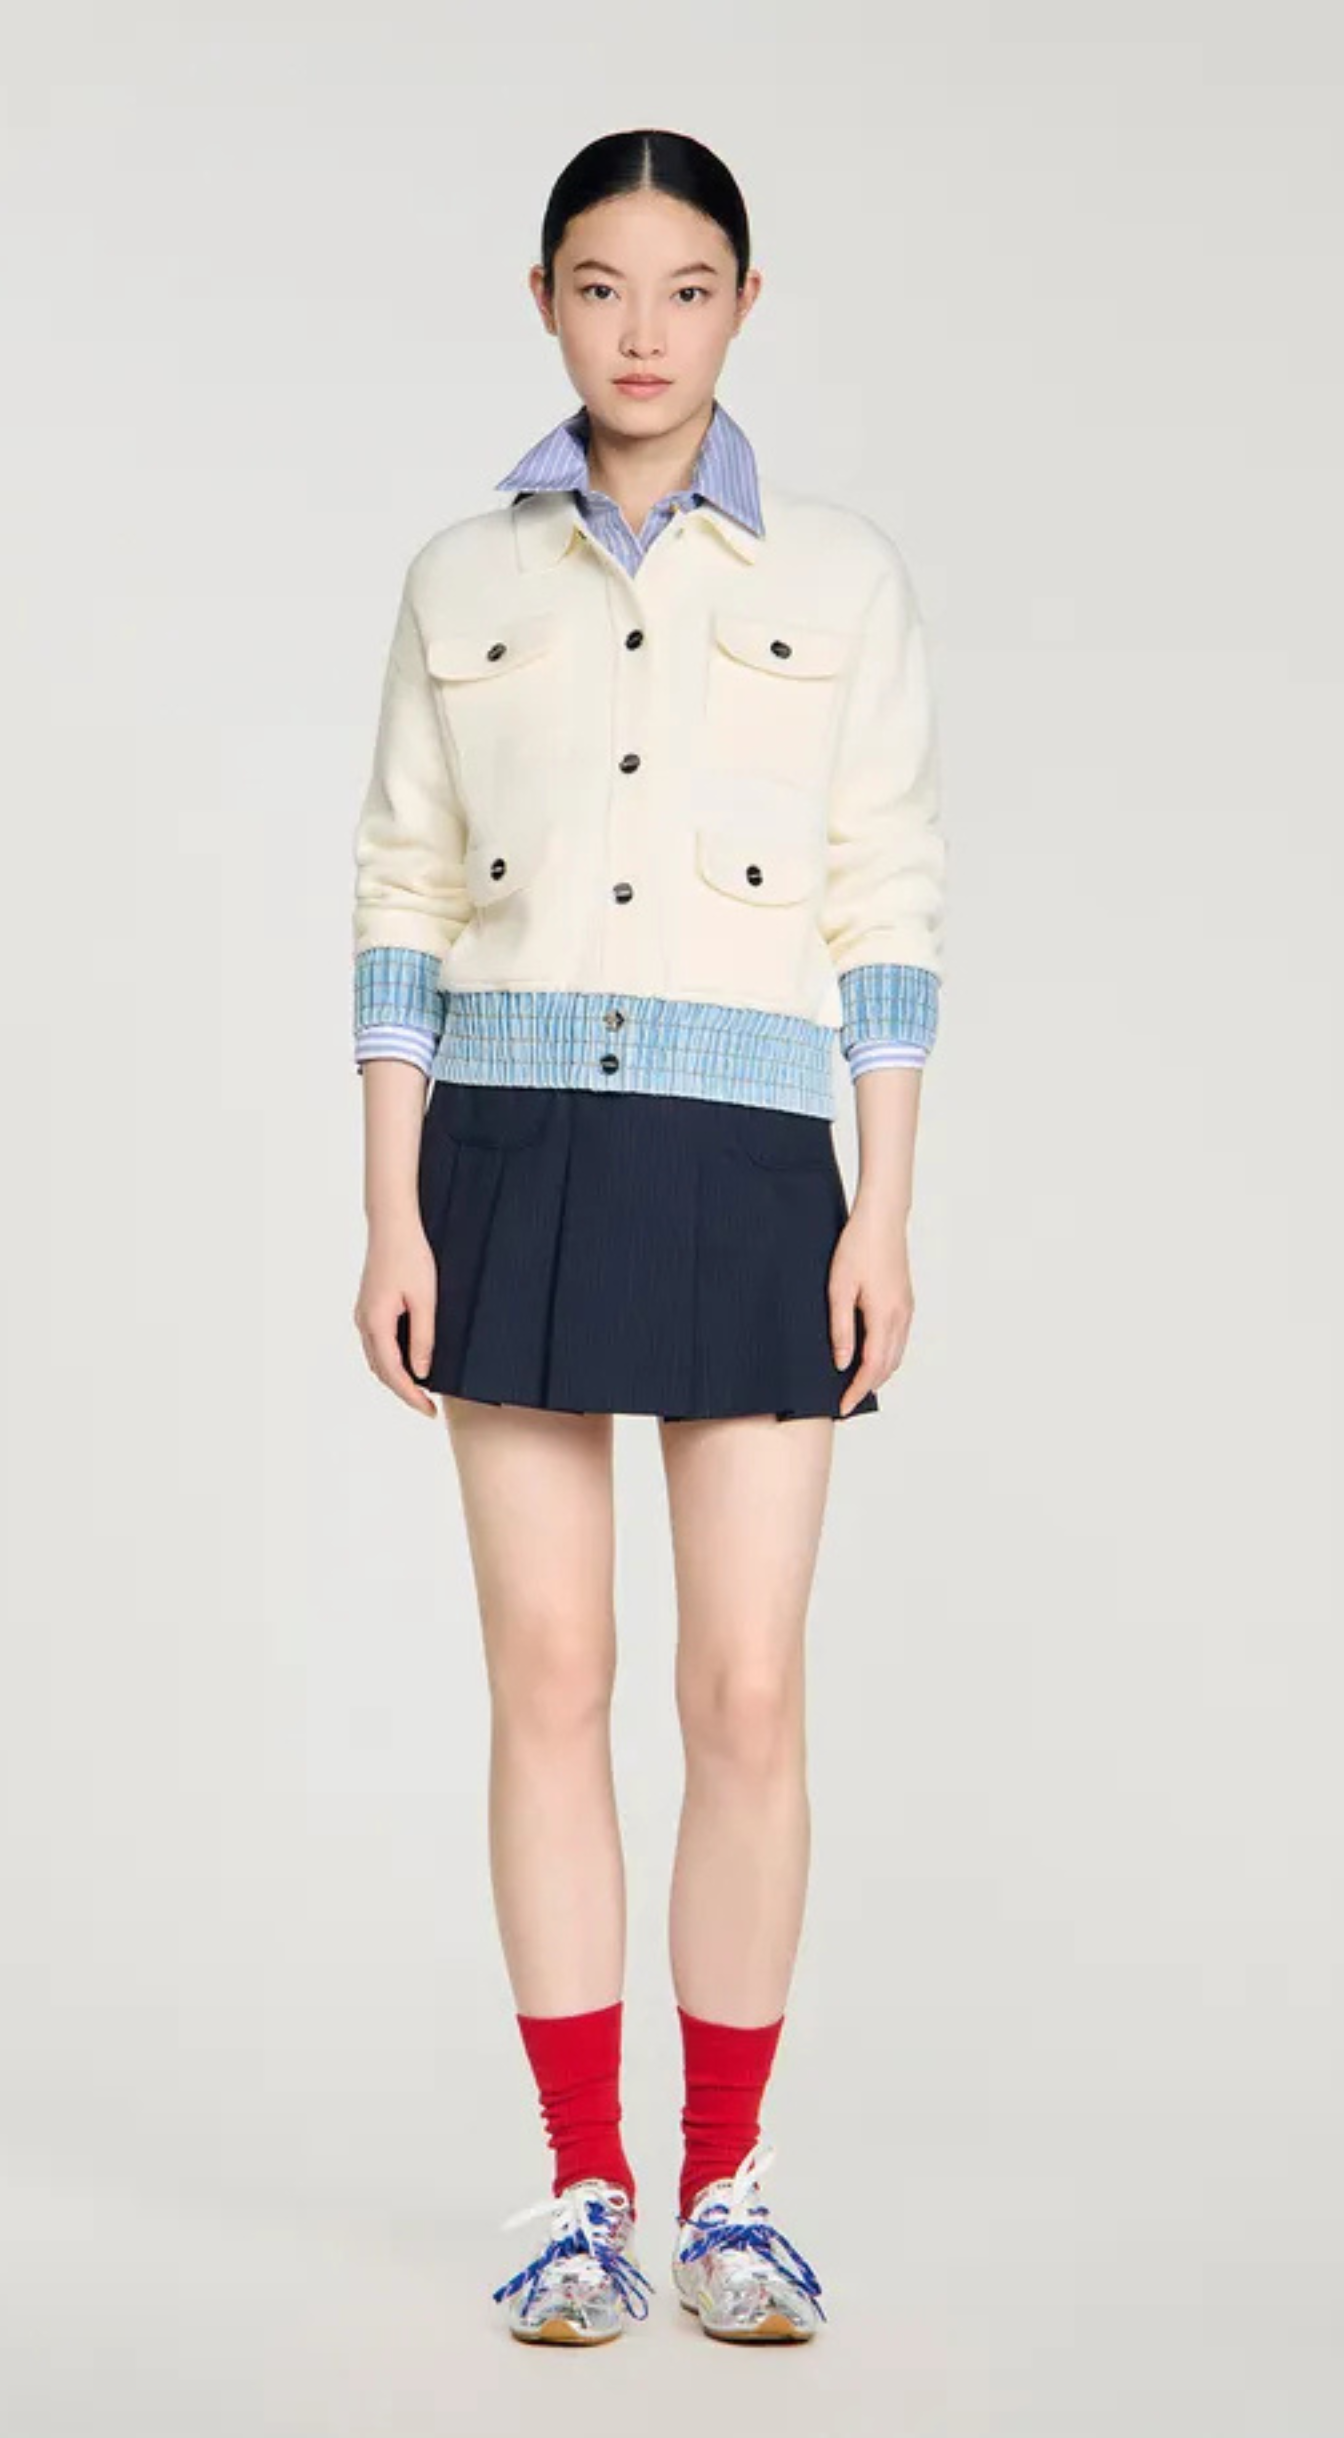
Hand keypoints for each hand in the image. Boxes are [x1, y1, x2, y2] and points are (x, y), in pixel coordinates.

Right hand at [353, 1213, 440, 1416]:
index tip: (429, 1412)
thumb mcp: (426, 1300)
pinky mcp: (368, 1308)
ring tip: (422, 1389)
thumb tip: (422, 1373)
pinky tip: (410, 1361)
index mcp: (377, 1323)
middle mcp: (364, 1323)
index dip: (411, 1396)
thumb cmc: (411, 1257)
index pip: (393, 1373)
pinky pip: (378, 1344)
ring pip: (377, 1359)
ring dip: (397, 1377)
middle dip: (404, 1391)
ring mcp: (363, 1315)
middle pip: (381, 1371)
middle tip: (429, 1407)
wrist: (392, 1226)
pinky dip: (391, 1360)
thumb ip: (423, 1338)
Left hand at [828, 1194, 913, 1415]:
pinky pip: (899, 1340)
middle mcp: (900, 1317)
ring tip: (856, 1384)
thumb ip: (841, 1328)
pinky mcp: (906, 1301)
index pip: (871, 1367)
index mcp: (884, 1316)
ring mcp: (906, 1309)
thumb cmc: (857, 1247)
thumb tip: (841, 1363)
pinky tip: (870, 1355)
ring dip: (878, 1373)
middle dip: (868, 1386)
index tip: (844, 1407)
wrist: (883, 1218)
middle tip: (847, 1400)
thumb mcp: (839, 1288)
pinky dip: (886, 1356)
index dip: (858, 1390)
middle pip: (887, 1366)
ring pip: (896, 1354)